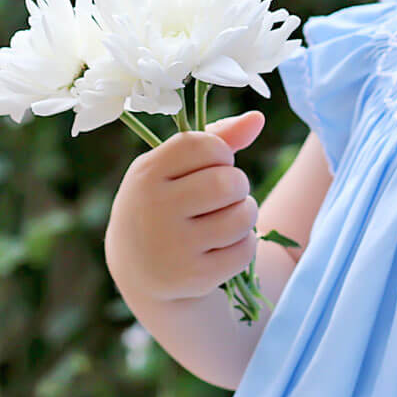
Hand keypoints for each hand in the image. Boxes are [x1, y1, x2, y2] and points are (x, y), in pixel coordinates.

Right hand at [104, 111, 265, 303]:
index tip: (212, 165)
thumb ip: (217, 138)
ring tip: (227, 217)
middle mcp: (153, 210)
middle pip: (229, 182)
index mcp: (146, 174)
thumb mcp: (175, 168)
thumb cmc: (166, 202)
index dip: (220, 152)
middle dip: (238, 185)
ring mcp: (172, 247)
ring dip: (245, 214)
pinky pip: (245, 250)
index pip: (204, 145)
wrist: (139, 270)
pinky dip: (244, 244)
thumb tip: (257, 119)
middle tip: (225, 194)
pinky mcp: (192, 277)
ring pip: (242, 216)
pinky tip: (224, 245)